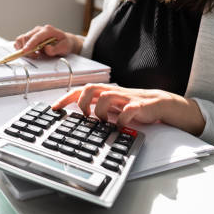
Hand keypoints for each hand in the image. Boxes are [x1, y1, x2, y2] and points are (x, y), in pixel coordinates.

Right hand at [14, 25, 82, 57]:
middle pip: (26, 37)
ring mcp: (34, 32)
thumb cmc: (64, 43)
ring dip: (24, 48)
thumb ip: (55, 49)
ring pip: (21, 39)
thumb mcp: (64, 47)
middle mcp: (39, 29)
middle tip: (35, 56)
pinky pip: (20, 40)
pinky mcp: (30, 36)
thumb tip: (47, 49)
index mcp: (48, 30)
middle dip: (27, 49)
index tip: (25, 51)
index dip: (30, 44)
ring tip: (34, 54)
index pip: (36, 37)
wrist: (64, 42)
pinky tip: (30, 51)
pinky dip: (21, 47)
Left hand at [51, 84, 205, 134]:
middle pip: (91, 88)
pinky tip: (120, 125)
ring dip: (100, 111)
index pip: (80, 90)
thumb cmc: (130, 106)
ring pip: (107, 96)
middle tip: (84, 115)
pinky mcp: (139, 105)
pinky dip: (122, 118)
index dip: (66, 98)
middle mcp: (112, 92)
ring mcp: (125, 98)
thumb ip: (94, 107)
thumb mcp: (109, 107)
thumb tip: (73, 115)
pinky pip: (129, 109)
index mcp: (104, 93)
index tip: (54, 108)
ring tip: (102, 122)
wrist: (158, 104)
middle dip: (82, 101)